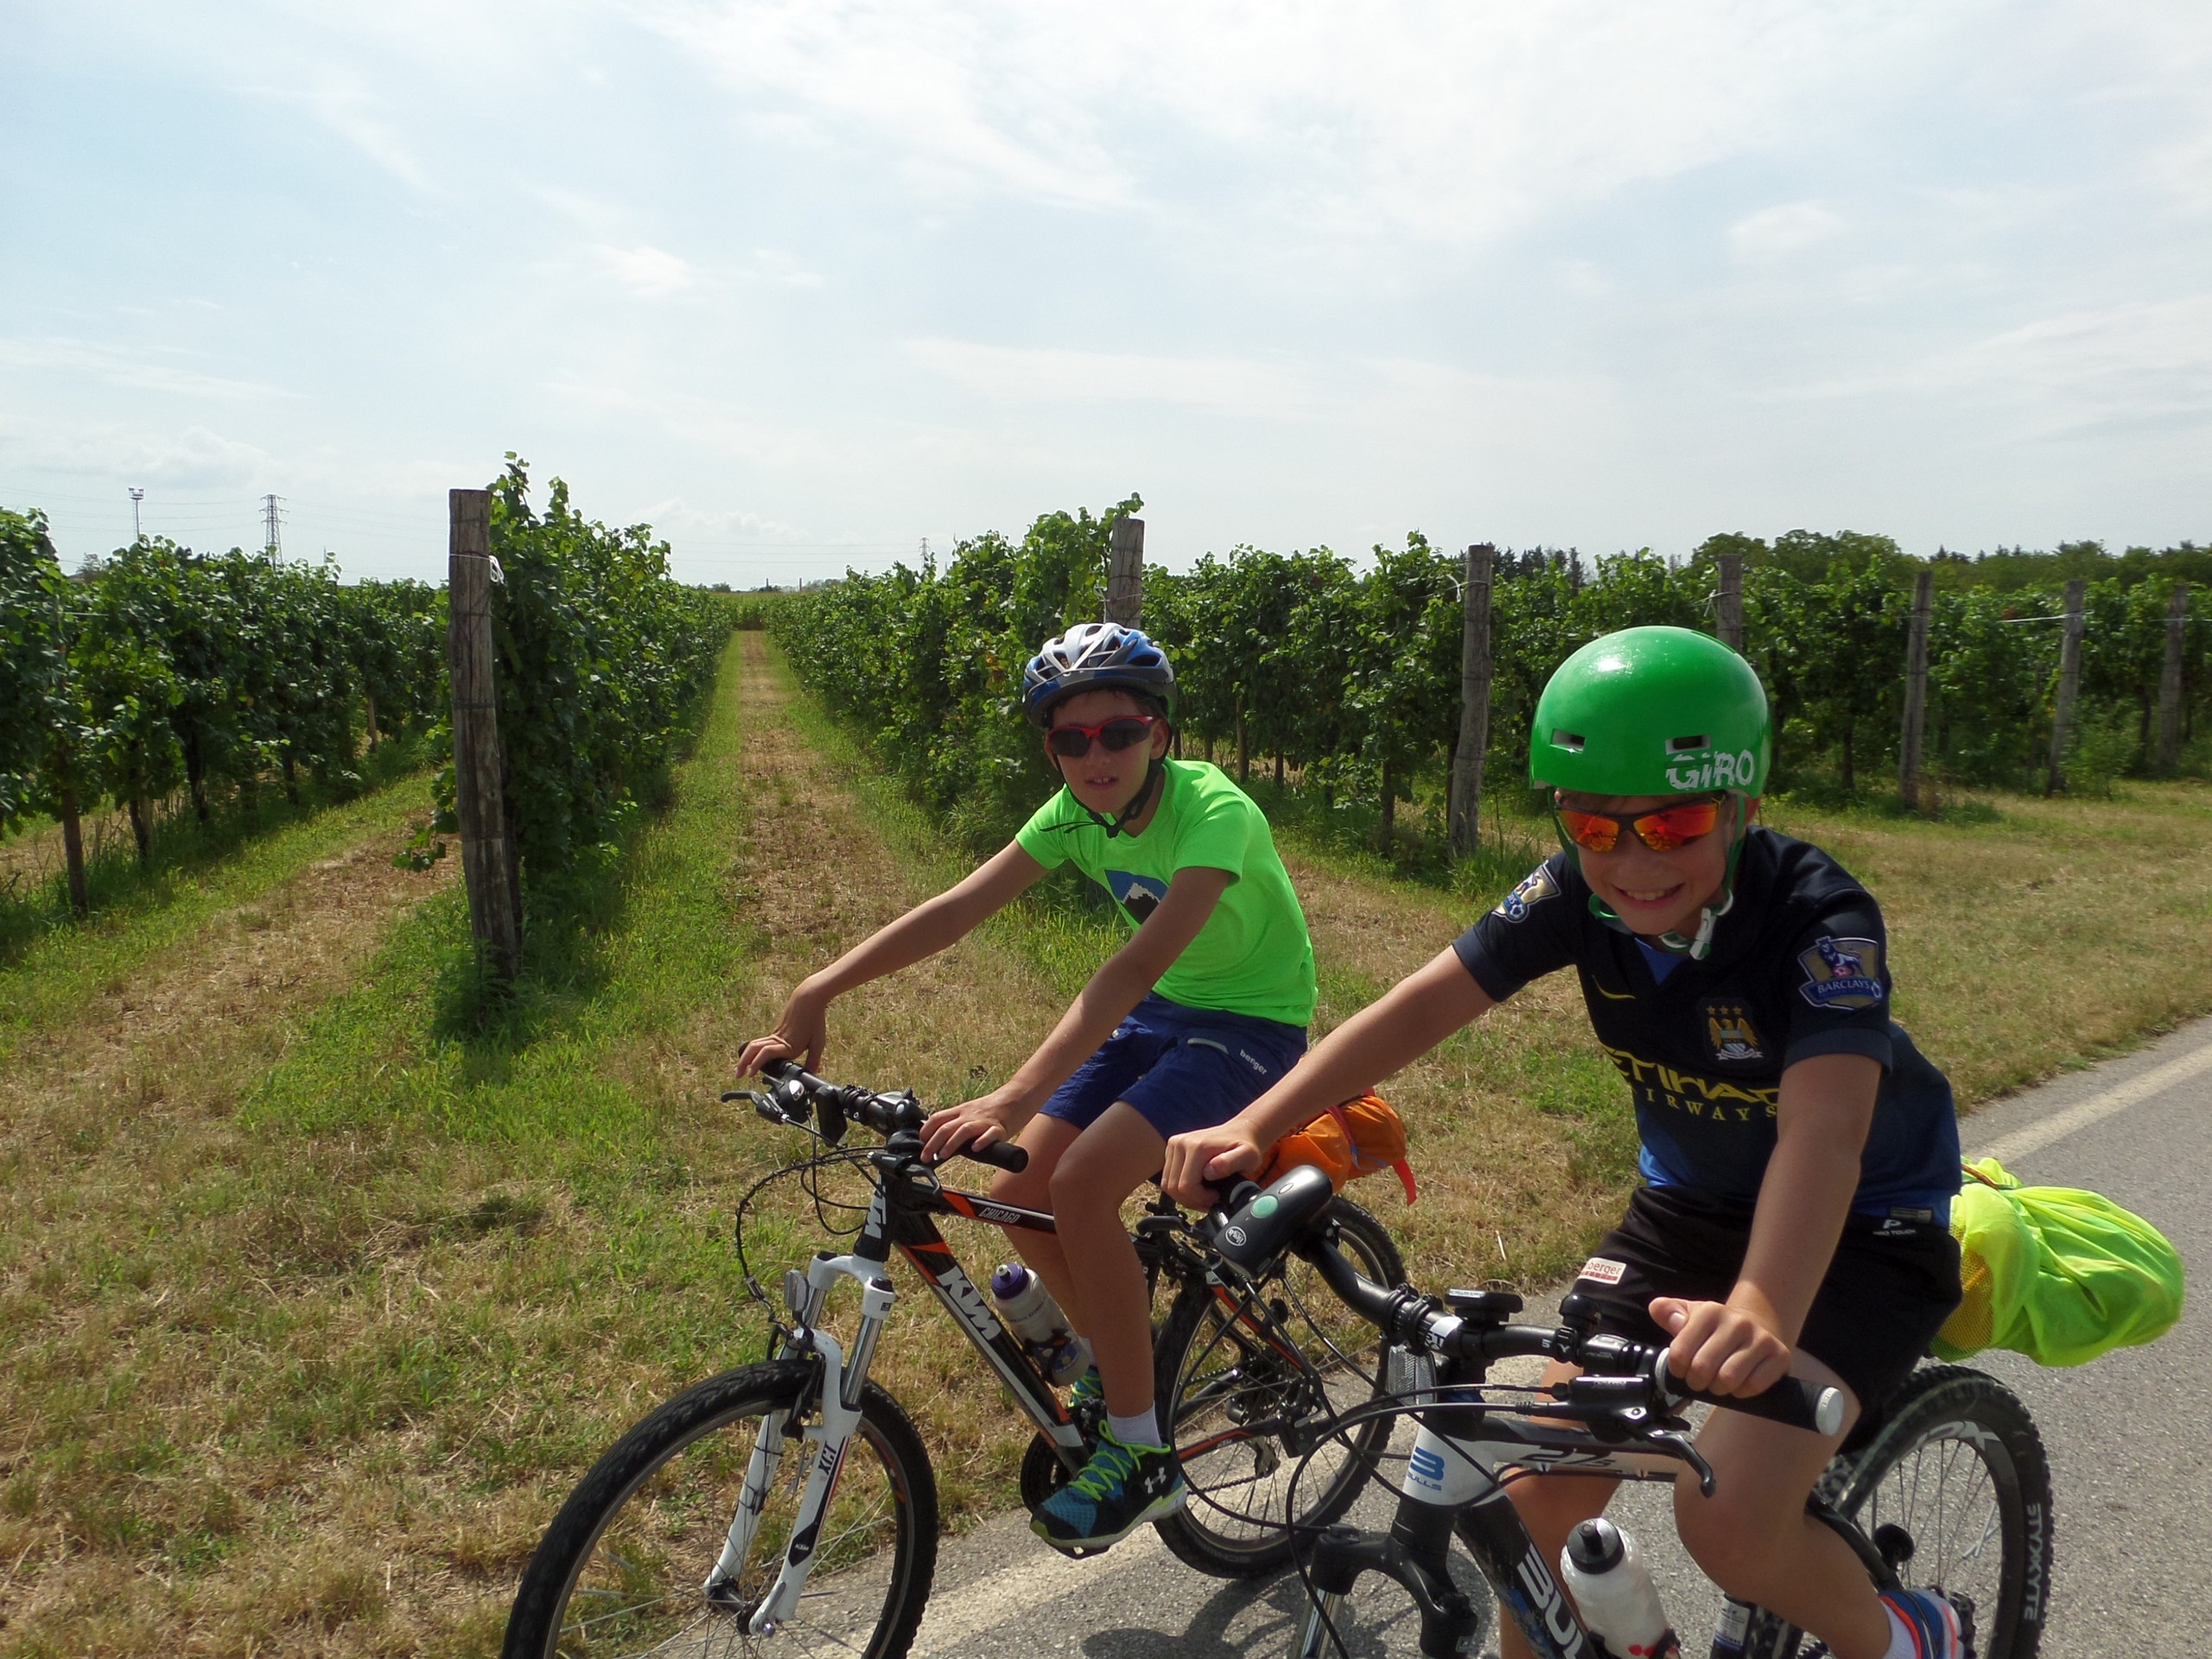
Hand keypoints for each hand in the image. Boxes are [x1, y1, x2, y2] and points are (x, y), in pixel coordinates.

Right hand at [737, 986, 828, 1077]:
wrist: (808, 999)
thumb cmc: (814, 1020)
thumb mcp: (818, 1043)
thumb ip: (813, 1060)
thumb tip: (811, 1074)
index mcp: (787, 1045)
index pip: (766, 1054)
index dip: (756, 1064)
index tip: (750, 1074)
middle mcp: (778, 1040)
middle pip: (753, 1049)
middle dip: (743, 1063)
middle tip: (738, 1075)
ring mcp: (775, 1035)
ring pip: (754, 1045)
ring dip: (745, 1057)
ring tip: (741, 1069)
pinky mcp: (775, 1032)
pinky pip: (760, 1042)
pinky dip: (752, 1051)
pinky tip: (753, 1059)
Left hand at [921, 1090, 1024, 1164]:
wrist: (1016, 1097)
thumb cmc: (992, 1109)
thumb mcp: (971, 1112)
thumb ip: (957, 1124)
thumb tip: (940, 1141)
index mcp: (962, 1111)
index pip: (938, 1118)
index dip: (926, 1130)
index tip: (920, 1143)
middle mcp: (970, 1115)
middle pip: (947, 1127)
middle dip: (932, 1143)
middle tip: (925, 1157)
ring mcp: (985, 1121)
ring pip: (964, 1130)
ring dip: (951, 1143)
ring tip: (942, 1155)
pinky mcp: (1000, 1128)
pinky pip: (990, 1134)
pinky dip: (982, 1141)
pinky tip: (975, 1149)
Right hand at [1162, 1122, 1265, 1208]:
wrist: (1239, 1132)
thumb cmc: (1246, 1146)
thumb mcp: (1248, 1156)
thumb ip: (1230, 1163)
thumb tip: (1209, 1172)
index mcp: (1196, 1146)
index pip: (1186, 1186)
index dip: (1200, 1199)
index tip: (1216, 1197)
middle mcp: (1180, 1143)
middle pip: (1173, 1187)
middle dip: (1192, 1200)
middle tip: (1210, 1200)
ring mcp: (1174, 1145)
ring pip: (1168, 1185)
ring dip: (1185, 1197)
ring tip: (1204, 1196)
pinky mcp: (1171, 1150)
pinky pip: (1168, 1178)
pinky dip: (1180, 1189)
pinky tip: (1197, 1188)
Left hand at [1649, 1296, 1792, 1397]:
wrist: (1757, 1326)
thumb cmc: (1716, 1328)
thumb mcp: (1691, 1315)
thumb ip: (1669, 1312)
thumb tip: (1658, 1310)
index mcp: (1711, 1311)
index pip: (1680, 1352)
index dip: (1677, 1369)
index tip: (1682, 1370)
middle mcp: (1737, 1322)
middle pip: (1703, 1368)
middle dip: (1696, 1382)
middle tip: (1700, 1381)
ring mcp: (1761, 1339)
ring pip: (1728, 1380)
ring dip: (1718, 1389)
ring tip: (1717, 1383)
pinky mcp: (1780, 1356)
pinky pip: (1753, 1386)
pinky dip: (1741, 1392)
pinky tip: (1739, 1384)